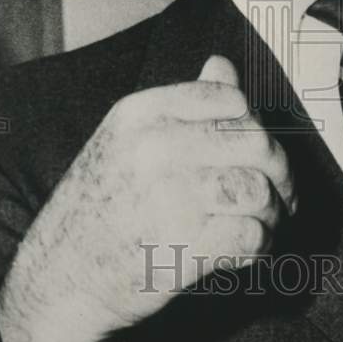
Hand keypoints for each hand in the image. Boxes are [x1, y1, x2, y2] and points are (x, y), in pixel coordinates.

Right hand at [0, 55, 295, 341]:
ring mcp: (167, 200)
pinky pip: (250, 237)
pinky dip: (261, 246)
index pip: (230, 98)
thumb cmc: (101, 204)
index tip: (260, 150)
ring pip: (257, 191)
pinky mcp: (180, 250)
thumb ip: (183, 102)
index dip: (255, 124)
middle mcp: (153, 149)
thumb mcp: (128, 139)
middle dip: (280, 171)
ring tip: (265, 224)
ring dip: (273, 213)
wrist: (59, 278)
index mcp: (140, 113)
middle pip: (255, 143)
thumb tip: (222, 63)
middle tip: (283, 193)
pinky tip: (248, 250)